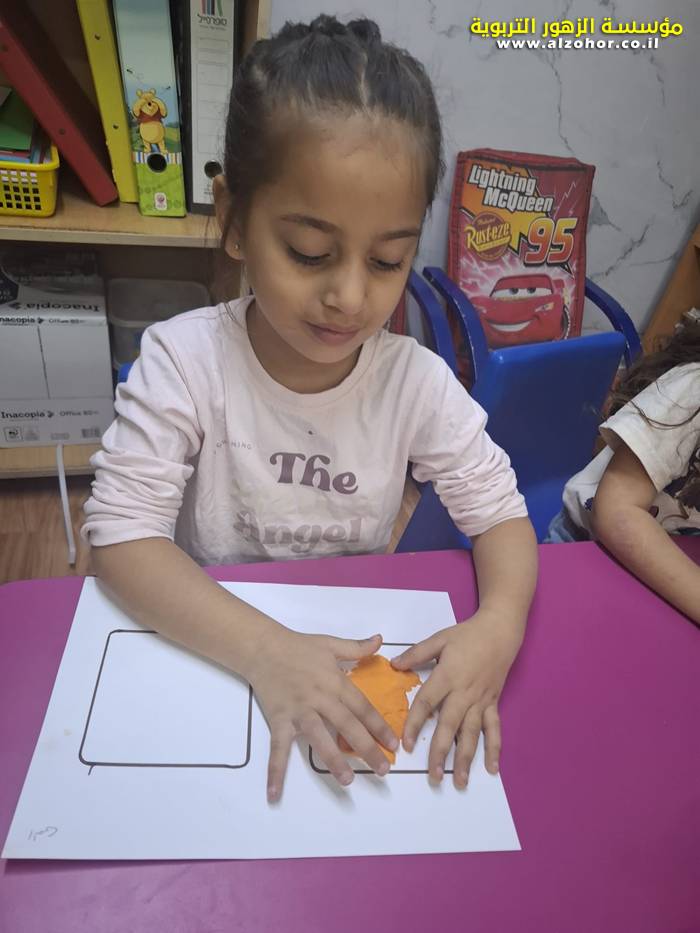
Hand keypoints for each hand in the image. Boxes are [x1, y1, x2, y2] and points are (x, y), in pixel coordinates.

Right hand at [246, 629, 398, 801]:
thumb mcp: (330, 643)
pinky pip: (277, 748)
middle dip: (367, 748)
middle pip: (347, 725)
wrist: (263, 647)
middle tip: (383, 770)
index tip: (394, 743)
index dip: (379, 725)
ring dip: (333, 759)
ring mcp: (299, 710)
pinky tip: (274, 793)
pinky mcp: (279, 719)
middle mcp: (320, 698)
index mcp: (335, 681)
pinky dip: (275, 771)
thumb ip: (356, 647)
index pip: (362, 707)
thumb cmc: (298, 646)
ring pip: (319, 737)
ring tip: (348, 780)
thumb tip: (380, 639)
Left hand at [391, 610, 522, 787]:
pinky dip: (494, 749)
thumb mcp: (440, 638)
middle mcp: (464, 693)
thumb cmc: (467, 635)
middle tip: (434, 776)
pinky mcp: (493, 703)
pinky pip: (494, 729)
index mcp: (448, 676)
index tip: (406, 745)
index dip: (415, 724)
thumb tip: (395, 665)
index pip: (427, 703)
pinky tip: (492, 769)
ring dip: (467, 758)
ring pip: (472, 733)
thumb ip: (417, 653)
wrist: (500, 631)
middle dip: (441, 752)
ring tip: (460, 781)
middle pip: (449, 725)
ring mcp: (481, 701)